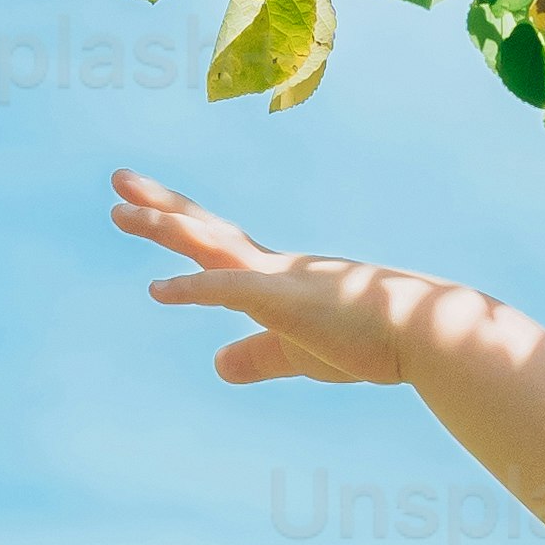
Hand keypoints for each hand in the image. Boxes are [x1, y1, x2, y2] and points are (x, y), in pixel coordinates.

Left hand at [108, 170, 431, 386]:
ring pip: (210, 245)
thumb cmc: (372, 342)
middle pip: (205, 229)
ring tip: (118, 211)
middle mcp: (272, 267)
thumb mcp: (299, 354)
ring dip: (164, 228)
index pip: (218, 245)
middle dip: (161, 205)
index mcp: (276, 278)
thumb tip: (215, 365)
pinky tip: (156, 290)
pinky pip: (228, 291)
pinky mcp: (285, 301)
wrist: (426, 333)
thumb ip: (257, 356)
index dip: (180, 225)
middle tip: (118, 180)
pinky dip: (192, 288)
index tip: (144, 206)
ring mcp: (277, 280)